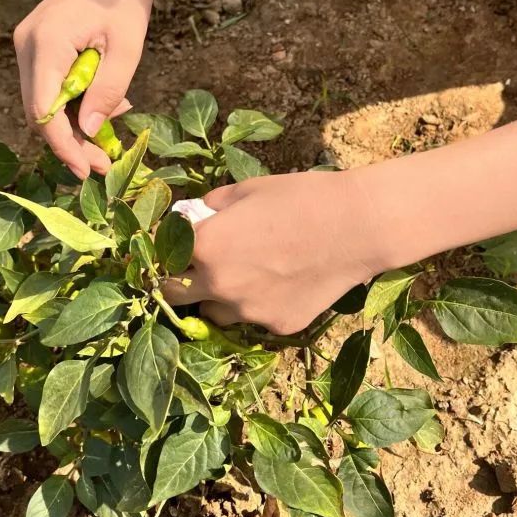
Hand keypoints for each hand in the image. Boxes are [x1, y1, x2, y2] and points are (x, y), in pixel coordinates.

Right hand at [13, 0, 152, 179]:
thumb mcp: (126, 47)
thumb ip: (106, 90)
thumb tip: (87, 131)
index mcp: (46, 44)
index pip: (43, 111)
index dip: (64, 146)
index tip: (88, 170)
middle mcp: (27, 46)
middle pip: (38, 111)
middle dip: (70, 143)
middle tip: (102, 165)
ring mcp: (28, 45)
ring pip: (43, 102)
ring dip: (73, 125)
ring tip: (108, 138)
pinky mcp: (37, 46)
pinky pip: (50, 86)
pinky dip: (74, 104)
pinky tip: (103, 108)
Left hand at [163, 170, 384, 334]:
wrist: (358, 226)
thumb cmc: (300, 197)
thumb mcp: (247, 190)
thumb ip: (211, 207)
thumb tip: (196, 217)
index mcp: (204, 247)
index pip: (158, 253)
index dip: (160, 245)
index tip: (168, 240)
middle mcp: (218, 286)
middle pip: (172, 294)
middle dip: (176, 278)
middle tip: (195, 262)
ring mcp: (248, 312)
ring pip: (213, 312)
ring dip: (216, 296)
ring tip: (245, 272)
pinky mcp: (277, 326)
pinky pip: (253, 318)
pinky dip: (257, 303)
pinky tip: (282, 281)